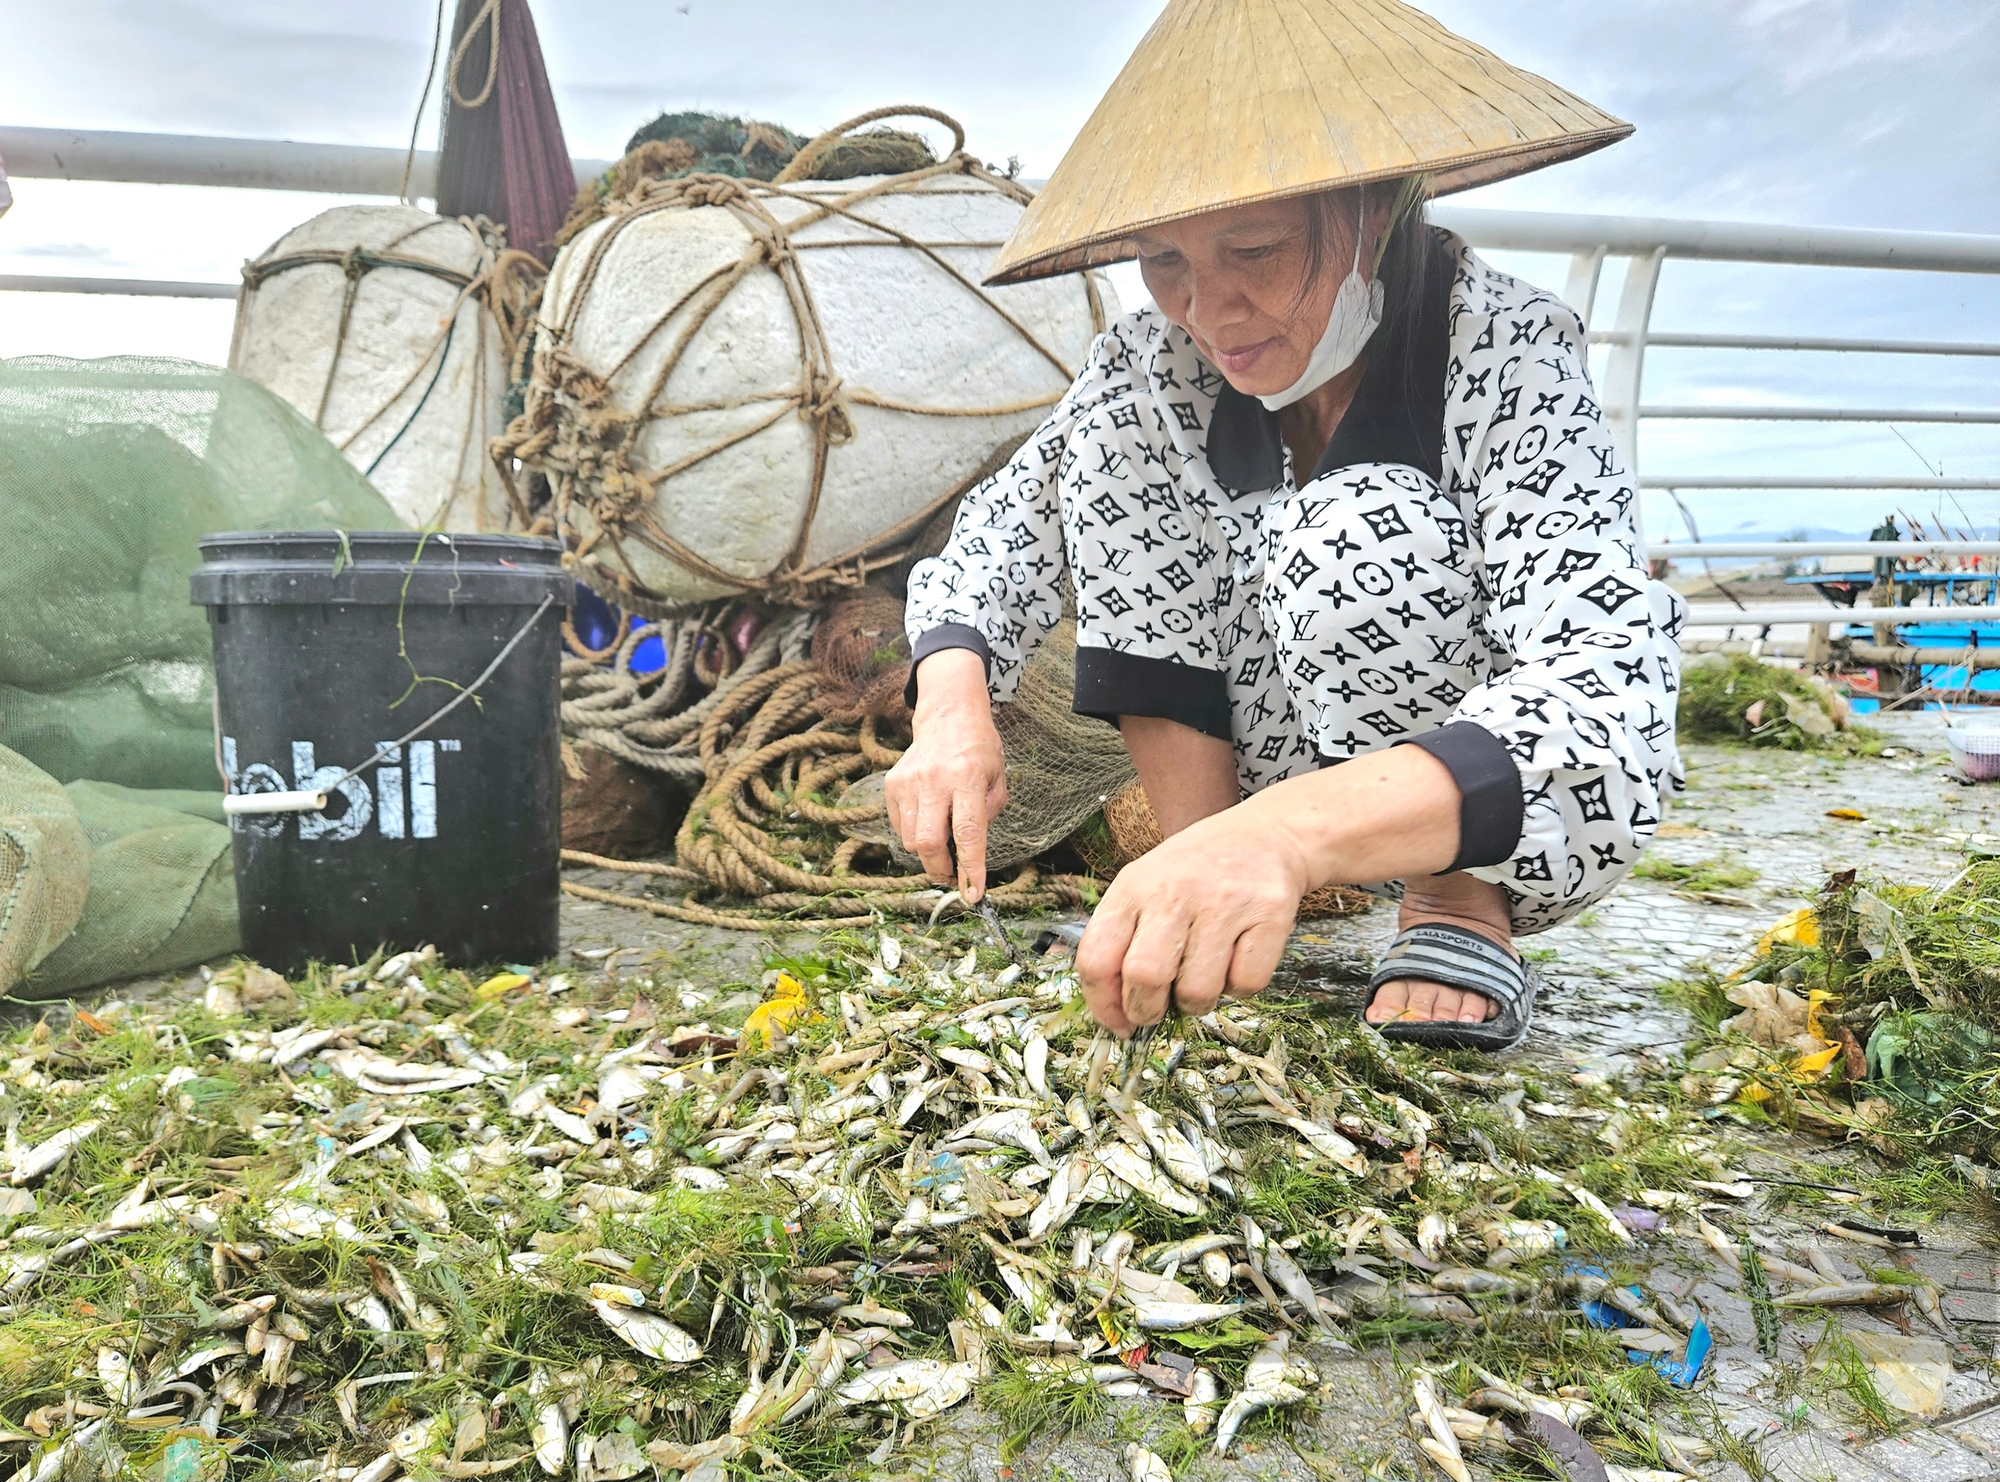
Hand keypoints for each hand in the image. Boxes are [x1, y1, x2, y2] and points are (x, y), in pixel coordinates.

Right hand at [885, 648, 1007, 899]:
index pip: (968, 832)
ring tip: (943, 841)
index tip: (974, 895)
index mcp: (967, 778)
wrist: (948, 716)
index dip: (971, 868)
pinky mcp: (892, 784)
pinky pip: (899, 826)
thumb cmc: (979, 751)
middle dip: (940, 871)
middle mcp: (934, 780)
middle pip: (928, 843)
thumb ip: (988, 814)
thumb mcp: (999, 778)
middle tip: (952, 878)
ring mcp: (909, 782)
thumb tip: (970, 851)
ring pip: (910, 840)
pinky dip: (914, 834)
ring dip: (928, 853)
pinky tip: (929, 819)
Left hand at [1076, 801, 1310, 1036]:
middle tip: (1157, 1012)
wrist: (1266, 835)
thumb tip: (1115, 1012)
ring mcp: (1224, 902)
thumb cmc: (1195, 873)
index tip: (1119, 1023)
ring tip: (1201, 978)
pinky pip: (1245, 984)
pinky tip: (1236, 960)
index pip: (1097, 958)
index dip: (1102, 1004)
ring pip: (1197, 990)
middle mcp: (1175, 892)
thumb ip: (1123, 939)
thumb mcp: (1145, 886)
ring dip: (1197, 1003)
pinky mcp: (1268, 914)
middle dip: (1147, 1010)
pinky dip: (1239, 988)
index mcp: (1133, 887)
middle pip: (1144, 976)